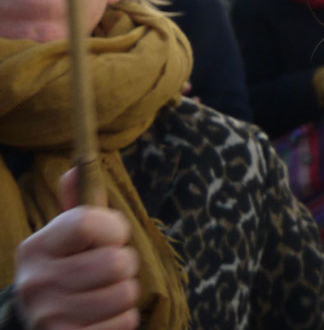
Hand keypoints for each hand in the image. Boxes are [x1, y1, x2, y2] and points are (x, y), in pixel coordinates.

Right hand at [14, 167, 140, 329]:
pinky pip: (125, 322)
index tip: (110, 237)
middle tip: (108, 271)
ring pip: (126, 293)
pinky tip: (102, 316)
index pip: (90, 223)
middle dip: (124, 265)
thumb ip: (77, 205)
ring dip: (124, 294)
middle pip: (118, 262)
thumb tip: (76, 168)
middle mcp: (36, 281)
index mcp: (37, 247)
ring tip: (104, 293)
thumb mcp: (66, 238)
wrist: (38, 322)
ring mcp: (48, 315)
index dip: (114, 228)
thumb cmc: (67, 269)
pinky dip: (123, 319)